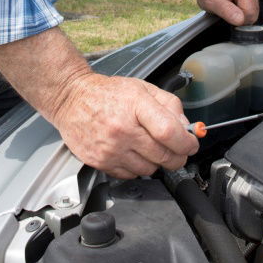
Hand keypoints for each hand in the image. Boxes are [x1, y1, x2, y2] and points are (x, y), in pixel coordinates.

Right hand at [50, 71, 198, 178]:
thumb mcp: (142, 88)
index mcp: (135, 106)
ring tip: (149, 147)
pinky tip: (132, 152)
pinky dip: (137, 167)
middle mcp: (122, 130)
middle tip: (178, 150)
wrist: (72, 99)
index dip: (186, 142)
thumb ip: (168, 105)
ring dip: (156, 162)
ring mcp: (110, 149)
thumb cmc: (107, 93)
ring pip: (149, 169)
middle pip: (163, 156)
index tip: (191, 143)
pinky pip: (130, 175)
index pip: (169, 132)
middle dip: (178, 156)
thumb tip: (186, 128)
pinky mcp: (100, 162)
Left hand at [172, 0, 258, 25]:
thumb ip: (226, 10)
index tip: (225, 14)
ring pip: (253, 15)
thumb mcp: (211, 1)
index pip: (250, 13)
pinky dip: (241, 14)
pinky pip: (250, 13)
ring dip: (240, 16)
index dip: (238, 20)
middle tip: (225, 11)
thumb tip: (240, 20)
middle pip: (253, 15)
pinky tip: (232, 8)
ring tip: (228, 8)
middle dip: (239, 18)